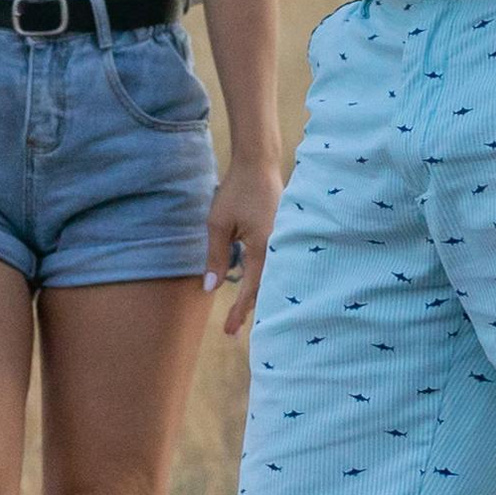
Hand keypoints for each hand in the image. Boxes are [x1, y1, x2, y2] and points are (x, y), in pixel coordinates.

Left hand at [205, 151, 283, 337]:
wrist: (258, 163)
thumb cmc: (237, 191)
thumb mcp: (218, 224)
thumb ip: (216, 257)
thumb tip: (210, 288)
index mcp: (265, 248)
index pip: (252, 290)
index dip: (240, 312)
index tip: (229, 331)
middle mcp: (280, 248)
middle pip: (266, 289)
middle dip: (250, 310)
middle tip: (233, 331)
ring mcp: (285, 241)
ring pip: (272, 277)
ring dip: (258, 296)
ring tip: (242, 314)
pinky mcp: (284, 235)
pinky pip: (276, 264)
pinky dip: (265, 279)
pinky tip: (256, 286)